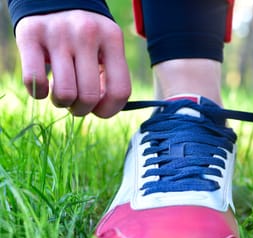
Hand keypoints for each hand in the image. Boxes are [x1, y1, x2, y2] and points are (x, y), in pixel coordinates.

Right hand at [15, 10, 130, 116]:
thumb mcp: (106, 48)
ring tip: (61, 94)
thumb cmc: (85, 37)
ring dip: (62, 103)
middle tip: (76, 103)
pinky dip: (38, 93)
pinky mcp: (30, 34)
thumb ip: (110, 77)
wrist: (53, 0)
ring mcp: (58, 33)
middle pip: (90, 96)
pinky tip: (43, 88)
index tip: (98, 110)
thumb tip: (102, 109)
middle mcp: (86, 33)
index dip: (109, 110)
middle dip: (82, 109)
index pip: (120, 90)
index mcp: (112, 38)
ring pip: (65, 93)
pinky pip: (34, 81)